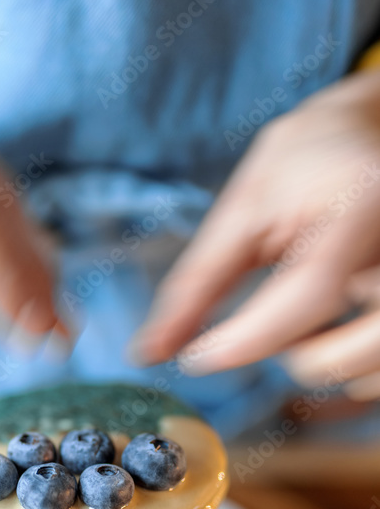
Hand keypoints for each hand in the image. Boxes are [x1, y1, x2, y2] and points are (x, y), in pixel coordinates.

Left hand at [129, 69, 379, 398]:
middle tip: (274, 335)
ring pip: (372, 373)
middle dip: (304, 360)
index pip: (312, 293)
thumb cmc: (305, 163)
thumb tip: (151, 351)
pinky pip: (378, 373)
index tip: (200, 357)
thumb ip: (198, 282)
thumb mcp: (244, 208)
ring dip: (330, 366)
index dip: (252, 337)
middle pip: (357, 351)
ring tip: (309, 324)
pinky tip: (335, 337)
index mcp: (363, 202)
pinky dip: (351, 372)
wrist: (366, 135)